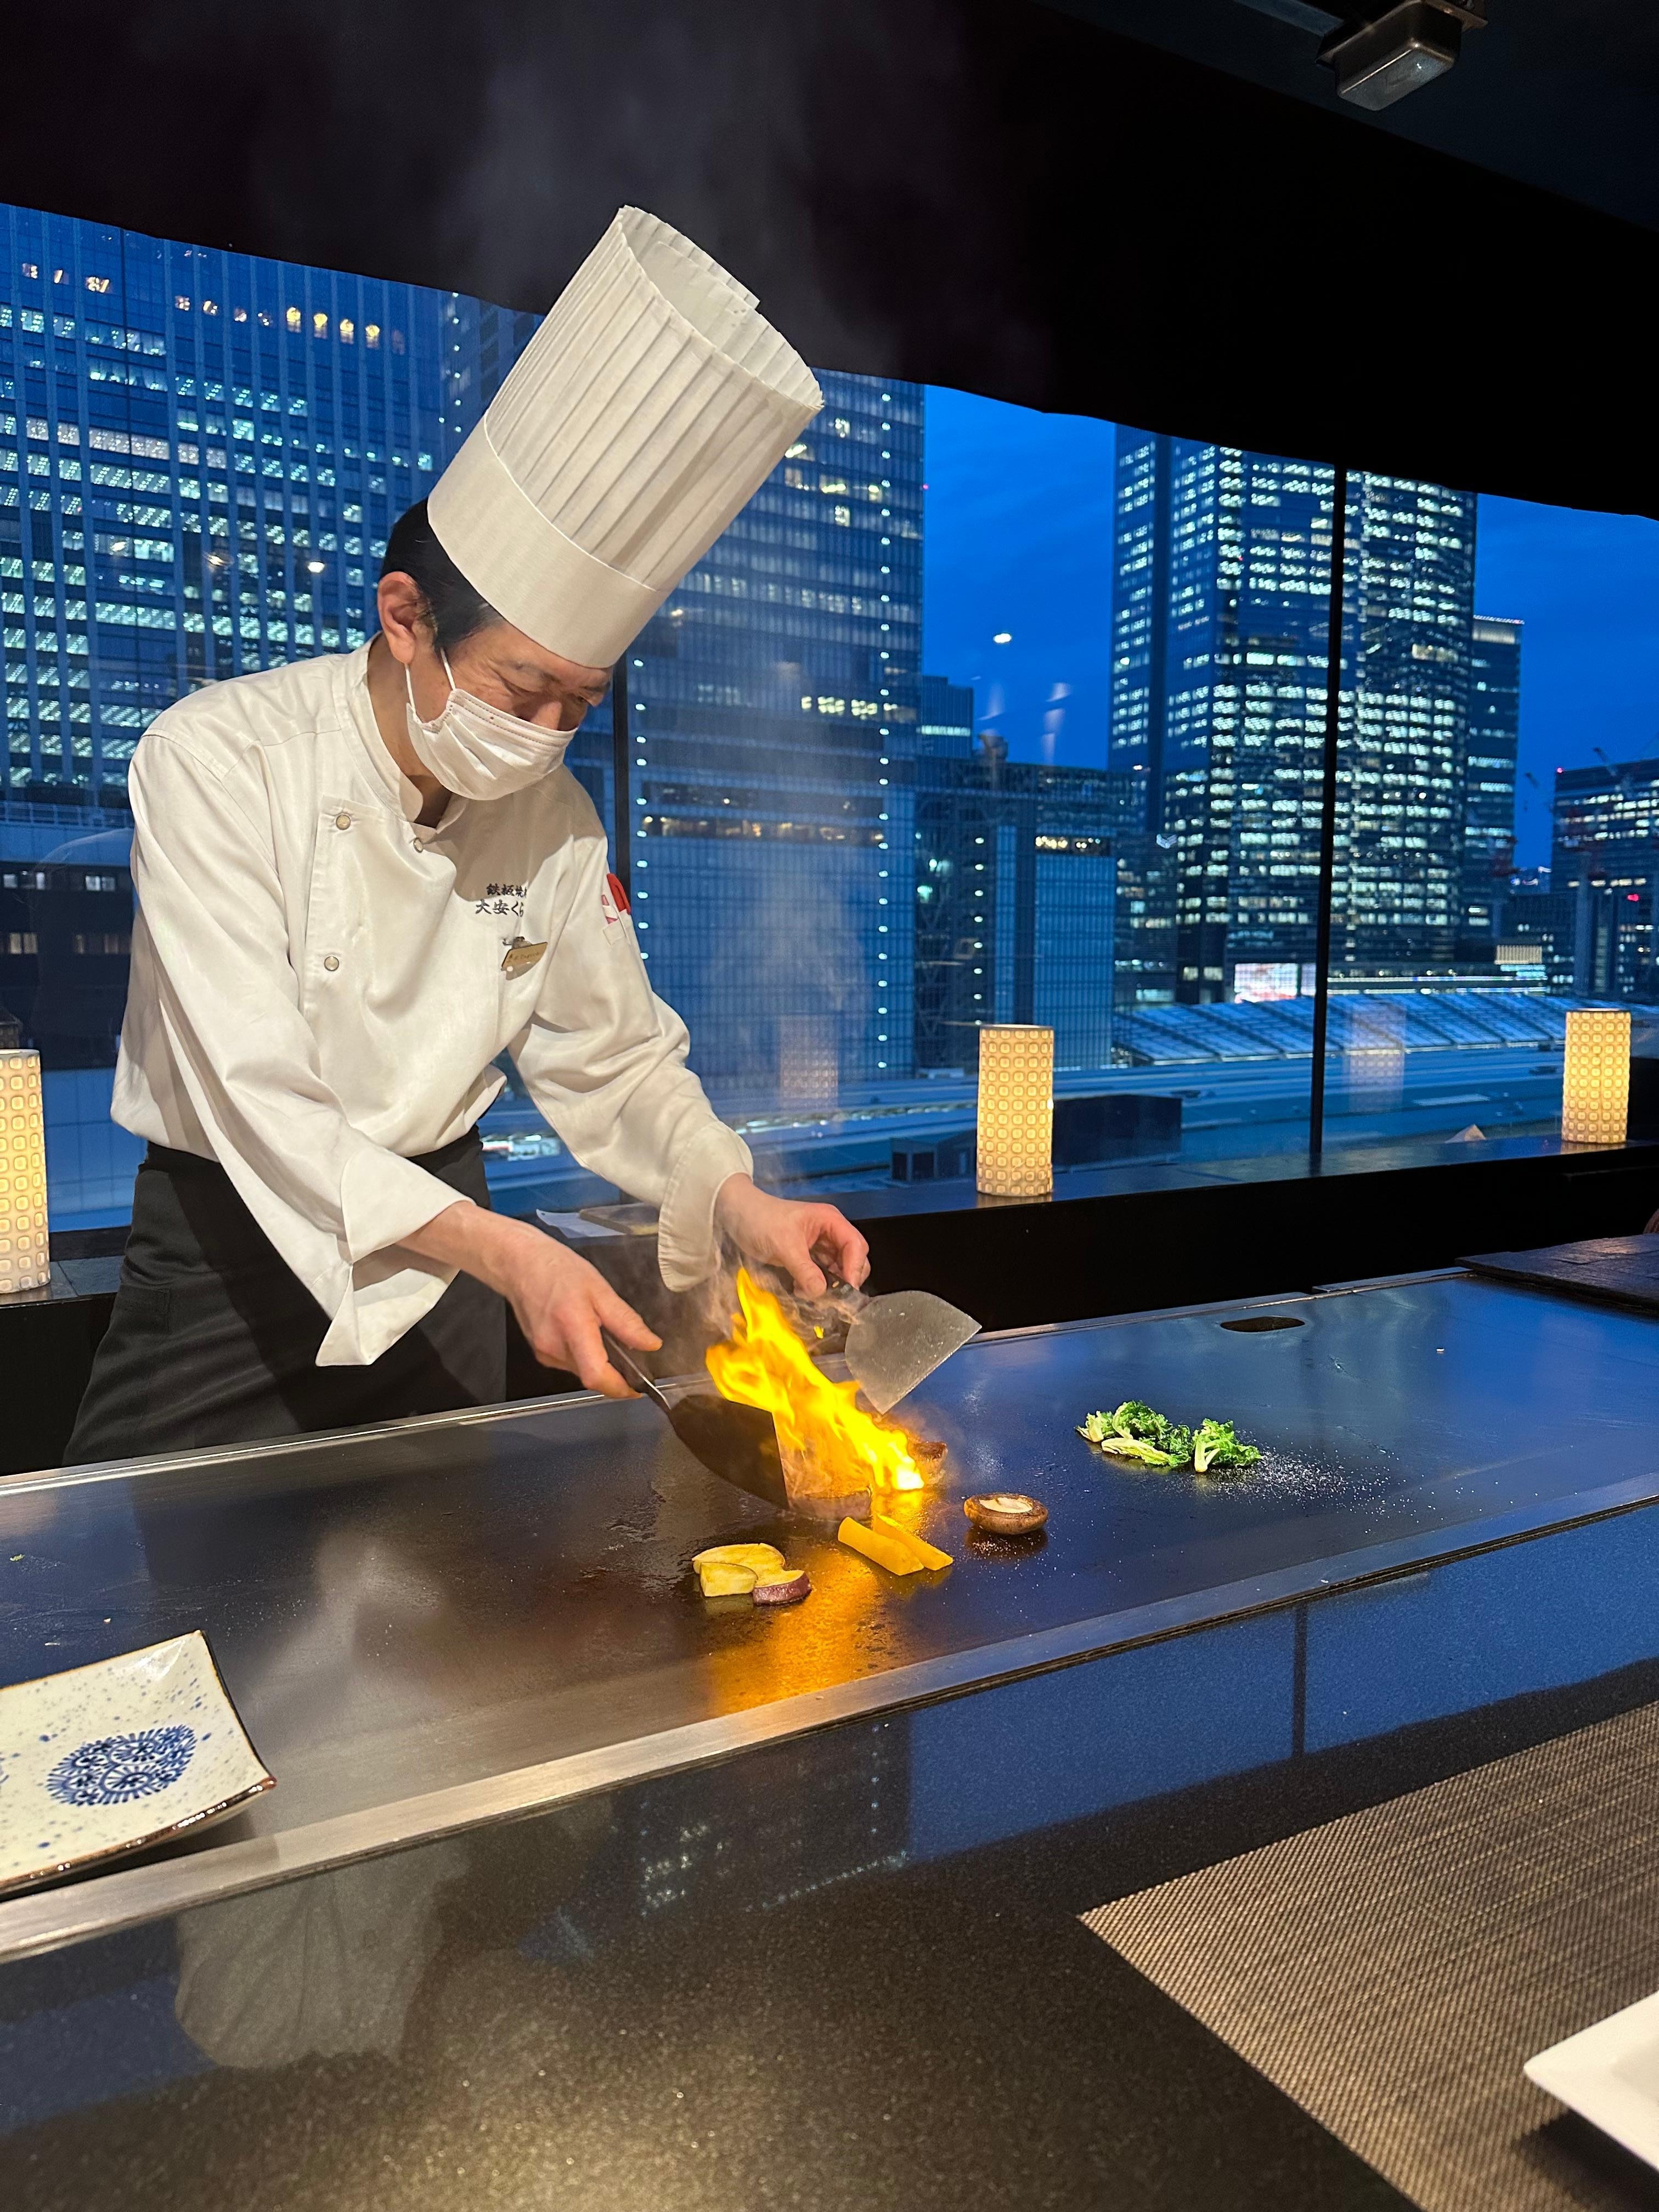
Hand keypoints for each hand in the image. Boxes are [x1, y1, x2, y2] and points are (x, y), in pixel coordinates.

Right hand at [405, 1203, 659, 1397]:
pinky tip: (583, 1330)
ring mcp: (544, 1352)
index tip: (637, 1388)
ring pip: (582, 1370)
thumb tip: (650, 1345)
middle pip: (591, 1376)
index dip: (619, 1388)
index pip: (595, 1375)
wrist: (520, 1265)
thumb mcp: (600, 1289)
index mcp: (572, 1327)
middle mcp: (554, 1346)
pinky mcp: (540, 1353)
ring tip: (600, 1330)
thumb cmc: (558, 1271)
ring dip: (598, 1360)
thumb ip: (626, 1322)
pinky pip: (570, 1362)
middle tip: (628, 1351)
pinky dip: (583, 1353)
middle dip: (614, 1370)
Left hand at [713, 1174, 869, 1297]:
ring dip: (828, 1285)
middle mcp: (829, 1233)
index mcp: (830, 1221)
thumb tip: (821, 1292)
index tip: (847, 1287)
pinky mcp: (807, 1258)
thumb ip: (804, 1270)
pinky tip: (799, 1288)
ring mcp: (819, 1246)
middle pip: (852, 1259)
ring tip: (807, 1292)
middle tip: (831, 1295)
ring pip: (837, 1270)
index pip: (856, 1245)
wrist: (736, 1216)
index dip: (855, 1267)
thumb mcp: (783, 1245)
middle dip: (844, 1278)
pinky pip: (821, 1275)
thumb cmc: (760, 1220)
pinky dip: (814, 1285)